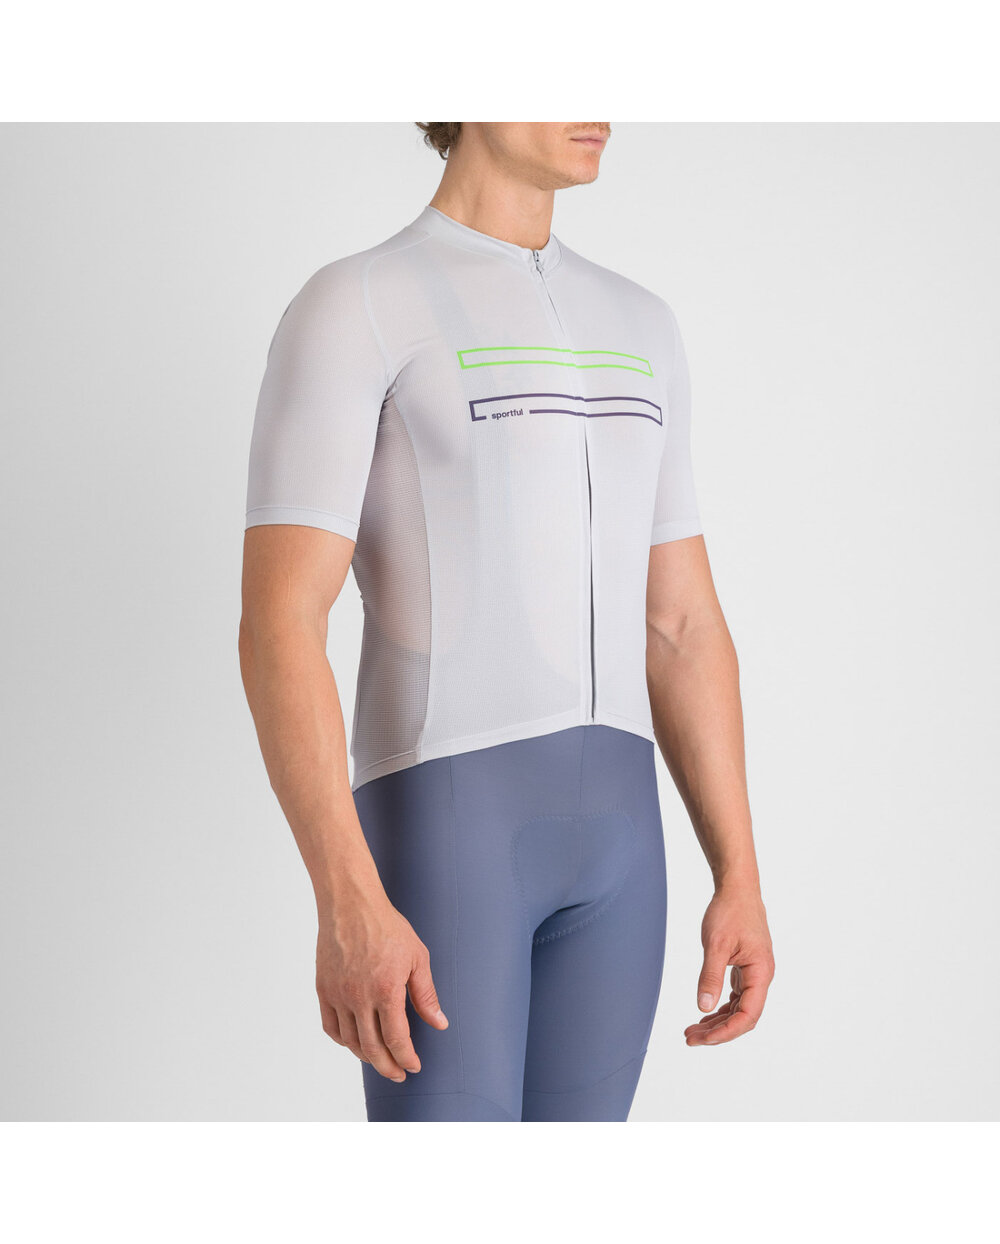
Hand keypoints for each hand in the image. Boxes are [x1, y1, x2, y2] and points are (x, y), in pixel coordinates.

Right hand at [316, 895, 448, 1081]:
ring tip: (380, 1060)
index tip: (414, 1066)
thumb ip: (426, 994)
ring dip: (366, 1057)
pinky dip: (343, 1041)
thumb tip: (440, 1023)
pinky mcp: (323, 989)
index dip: (406, 1057)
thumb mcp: (417, 957)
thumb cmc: (387, 926)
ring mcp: (338, 995)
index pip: (396, 1039)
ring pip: (351, 1041)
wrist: (351, 905)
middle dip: (388, 1067)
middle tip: (399, 1074)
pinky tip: (355, 1042)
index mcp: (386, 990)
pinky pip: (330, 1027)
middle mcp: (359, 997)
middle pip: (372, 1048)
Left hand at [685, 883, 773, 1045]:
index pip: (748, 1015)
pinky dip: (720, 1008)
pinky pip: (735, 997)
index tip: (704, 1039)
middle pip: (743, 1017)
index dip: (726, 1032)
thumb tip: (703, 1007)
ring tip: (692, 1030)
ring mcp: (754, 974)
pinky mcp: (745, 969)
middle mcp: (761, 977)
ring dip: (717, 1022)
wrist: (737, 890)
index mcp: (761, 973)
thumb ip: (710, 976)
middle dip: (718, 1032)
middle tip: (690, 1038)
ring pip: (738, 1009)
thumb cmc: (730, 911)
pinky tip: (705, 1014)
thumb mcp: (716, 944)